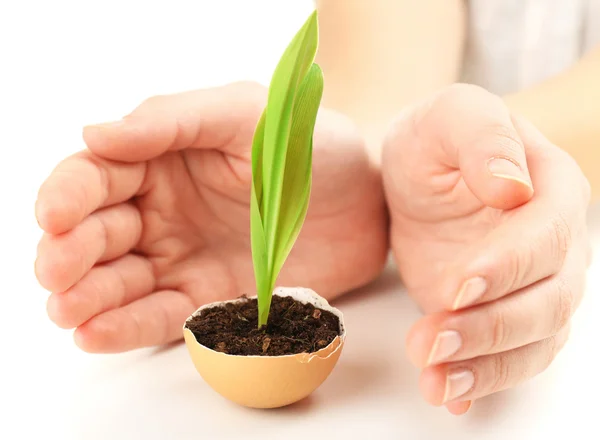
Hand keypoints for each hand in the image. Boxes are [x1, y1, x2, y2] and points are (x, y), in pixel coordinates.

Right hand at [35, 82, 387, 352]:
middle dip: (69, 253)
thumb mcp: (245, 114)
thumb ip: (173, 119)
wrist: (365, 202)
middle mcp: (162, 210)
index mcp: (162, 158)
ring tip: (67, 310)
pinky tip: (96, 333)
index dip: (68, 195)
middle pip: (97, 233)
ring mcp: (183, 257)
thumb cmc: (309, 145)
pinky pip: (161, 315)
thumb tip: (94, 134)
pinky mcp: (209, 297)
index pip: (97, 175)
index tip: (53, 215)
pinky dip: (127, 326)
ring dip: (87, 296)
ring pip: (120, 280)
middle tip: (56, 270)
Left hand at [382, 84, 590, 413]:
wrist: (418, 173)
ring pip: (531, 341)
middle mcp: (555, 246)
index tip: (458, 287)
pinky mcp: (499, 313)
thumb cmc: (436, 139)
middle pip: (546, 303)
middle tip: (432, 341)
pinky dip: (482, 380)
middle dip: (491, 328)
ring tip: (434, 380)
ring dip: (485, 366)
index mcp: (553, 191)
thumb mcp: (452, 116)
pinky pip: (507, 356)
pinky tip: (450, 395)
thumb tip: (514, 188)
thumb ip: (483, 140)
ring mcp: (529, 286)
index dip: (508, 268)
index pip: (546, 239)